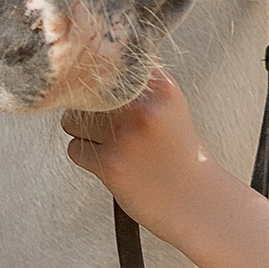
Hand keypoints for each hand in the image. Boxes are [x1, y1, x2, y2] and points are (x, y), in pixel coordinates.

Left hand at [63, 67, 209, 233]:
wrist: (196, 201)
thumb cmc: (178, 154)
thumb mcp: (168, 108)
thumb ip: (135, 86)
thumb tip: (85, 72)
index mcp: (161, 87)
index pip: (107, 66)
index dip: (102, 84)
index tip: (109, 99)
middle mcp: (143, 107)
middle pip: (85, 93)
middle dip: (90, 112)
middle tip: (115, 132)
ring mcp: (125, 136)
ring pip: (72, 121)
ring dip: (84, 135)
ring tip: (114, 148)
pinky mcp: (110, 164)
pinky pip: (74, 149)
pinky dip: (87, 159)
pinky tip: (114, 165)